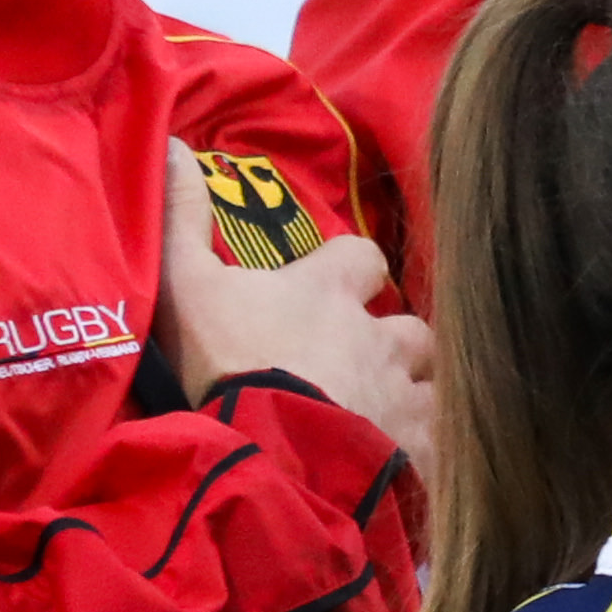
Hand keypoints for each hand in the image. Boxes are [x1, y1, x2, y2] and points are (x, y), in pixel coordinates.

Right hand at [161, 145, 436, 473]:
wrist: (263, 450)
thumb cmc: (223, 362)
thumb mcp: (185, 287)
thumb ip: (181, 219)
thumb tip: (173, 146)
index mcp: (329, 292)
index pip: (364, 257)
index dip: (355, 270)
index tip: (338, 285)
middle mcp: (379, 337)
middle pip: (411, 329)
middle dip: (396, 345)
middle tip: (366, 368)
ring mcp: (402, 394)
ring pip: (434, 385)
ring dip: (416, 396)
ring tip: (388, 418)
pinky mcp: (415, 449)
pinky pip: (438, 447)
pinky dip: (425, 453)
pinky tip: (406, 465)